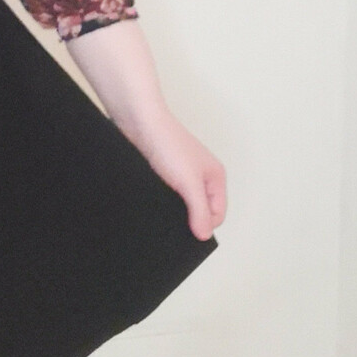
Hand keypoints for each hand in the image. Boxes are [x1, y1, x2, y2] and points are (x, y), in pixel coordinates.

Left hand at [62, 19, 225, 241]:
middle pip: (201, 210)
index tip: (187, 234)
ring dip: (175, 210)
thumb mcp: (188, 183)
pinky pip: (168, 194)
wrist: (139, 122)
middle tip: (174, 226)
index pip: (217, 214)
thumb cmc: (167, 144)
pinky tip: (152, 203)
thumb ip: (199, 211)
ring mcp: (182, 173)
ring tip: (162, 213)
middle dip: (190, 219)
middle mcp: (201, 176)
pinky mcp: (163, 172)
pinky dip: (162, 201)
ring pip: (183, 203)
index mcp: (215, 177)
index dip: (204, 226)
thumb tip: (205, 235)